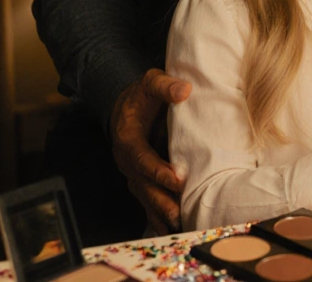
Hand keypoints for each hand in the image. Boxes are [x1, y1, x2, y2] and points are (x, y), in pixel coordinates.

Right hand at [110, 68, 191, 234]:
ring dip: (160, 212)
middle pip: (142, 184)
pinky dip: (157, 216)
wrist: (128, 107)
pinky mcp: (141, 180)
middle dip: (160, 199)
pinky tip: (171, 229)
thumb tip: (184, 90)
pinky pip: (147, 201)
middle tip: (179, 211)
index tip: (176, 179)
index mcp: (127, 138)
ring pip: (144, 197)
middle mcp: (127, 160)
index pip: (141, 157)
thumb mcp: (150, 82)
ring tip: (180, 224)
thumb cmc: (143, 96)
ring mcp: (133, 173)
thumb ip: (164, 85)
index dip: (157, 169)